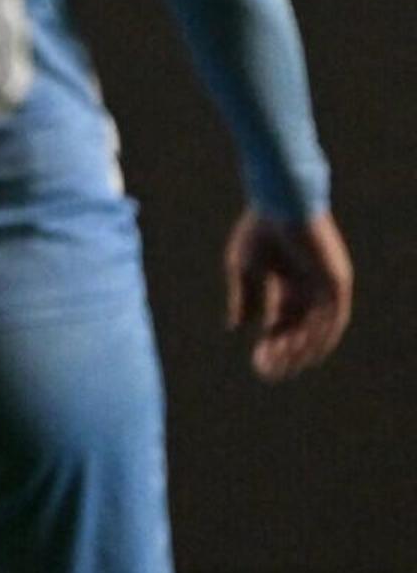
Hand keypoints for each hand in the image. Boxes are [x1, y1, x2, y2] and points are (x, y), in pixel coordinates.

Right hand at [229, 209, 353, 380]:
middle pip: (301, 329)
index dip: (271, 341)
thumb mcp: (244, 269)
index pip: (283, 320)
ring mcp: (326, 286)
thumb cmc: (260, 230)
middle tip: (268, 368)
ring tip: (283, 364)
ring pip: (318, 328)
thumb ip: (244, 298)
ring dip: (301, 349)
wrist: (280, 203)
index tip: (257, 360)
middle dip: (284, 350)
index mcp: (288, 282)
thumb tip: (236, 327)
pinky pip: (333, 319)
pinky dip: (320, 337)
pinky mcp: (337, 282)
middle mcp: (310, 288)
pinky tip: (304, 352)